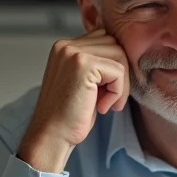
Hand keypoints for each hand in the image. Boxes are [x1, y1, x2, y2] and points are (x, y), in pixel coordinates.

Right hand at [17, 29, 128, 172]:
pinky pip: (118, 71)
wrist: (52, 135)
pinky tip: (101, 107)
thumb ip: (97, 64)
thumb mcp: (85, 82)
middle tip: (108, 100)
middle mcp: (66, 45)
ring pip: (119, 56)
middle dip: (118, 74)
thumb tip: (125, 55)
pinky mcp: (83, 64)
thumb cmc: (69, 115)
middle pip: (114, 45)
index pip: (105, 40)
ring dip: (119, 84)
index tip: (104, 92)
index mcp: (64, 47)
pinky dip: (118, 92)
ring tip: (105, 103)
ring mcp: (73, 52)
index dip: (112, 67)